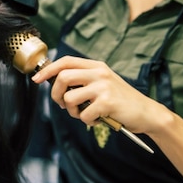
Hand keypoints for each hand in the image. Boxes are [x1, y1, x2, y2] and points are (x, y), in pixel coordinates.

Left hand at [32, 56, 160, 132]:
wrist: (146, 113)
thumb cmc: (121, 101)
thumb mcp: (103, 83)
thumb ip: (83, 81)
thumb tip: (56, 84)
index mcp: (96, 66)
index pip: (65, 61)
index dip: (47, 70)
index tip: (36, 79)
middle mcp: (99, 73)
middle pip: (62, 77)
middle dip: (55, 95)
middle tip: (63, 106)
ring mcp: (103, 86)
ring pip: (69, 98)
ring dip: (73, 112)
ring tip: (86, 114)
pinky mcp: (107, 102)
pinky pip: (83, 115)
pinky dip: (88, 121)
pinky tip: (99, 119)